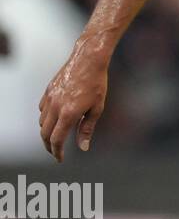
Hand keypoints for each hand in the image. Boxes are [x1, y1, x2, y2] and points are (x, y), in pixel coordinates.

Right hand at [39, 39, 109, 162]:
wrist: (87, 60)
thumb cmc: (97, 84)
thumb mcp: (97, 108)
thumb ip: (87, 128)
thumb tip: (83, 147)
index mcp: (69, 113)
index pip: (57, 139)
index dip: (57, 152)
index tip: (60, 159)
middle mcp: (55, 107)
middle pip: (45, 134)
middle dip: (49, 146)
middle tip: (55, 151)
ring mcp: (49, 98)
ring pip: (41, 122)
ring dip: (47, 131)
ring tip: (56, 136)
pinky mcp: (47, 91)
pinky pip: (42, 109)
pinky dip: (45, 118)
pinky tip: (54, 118)